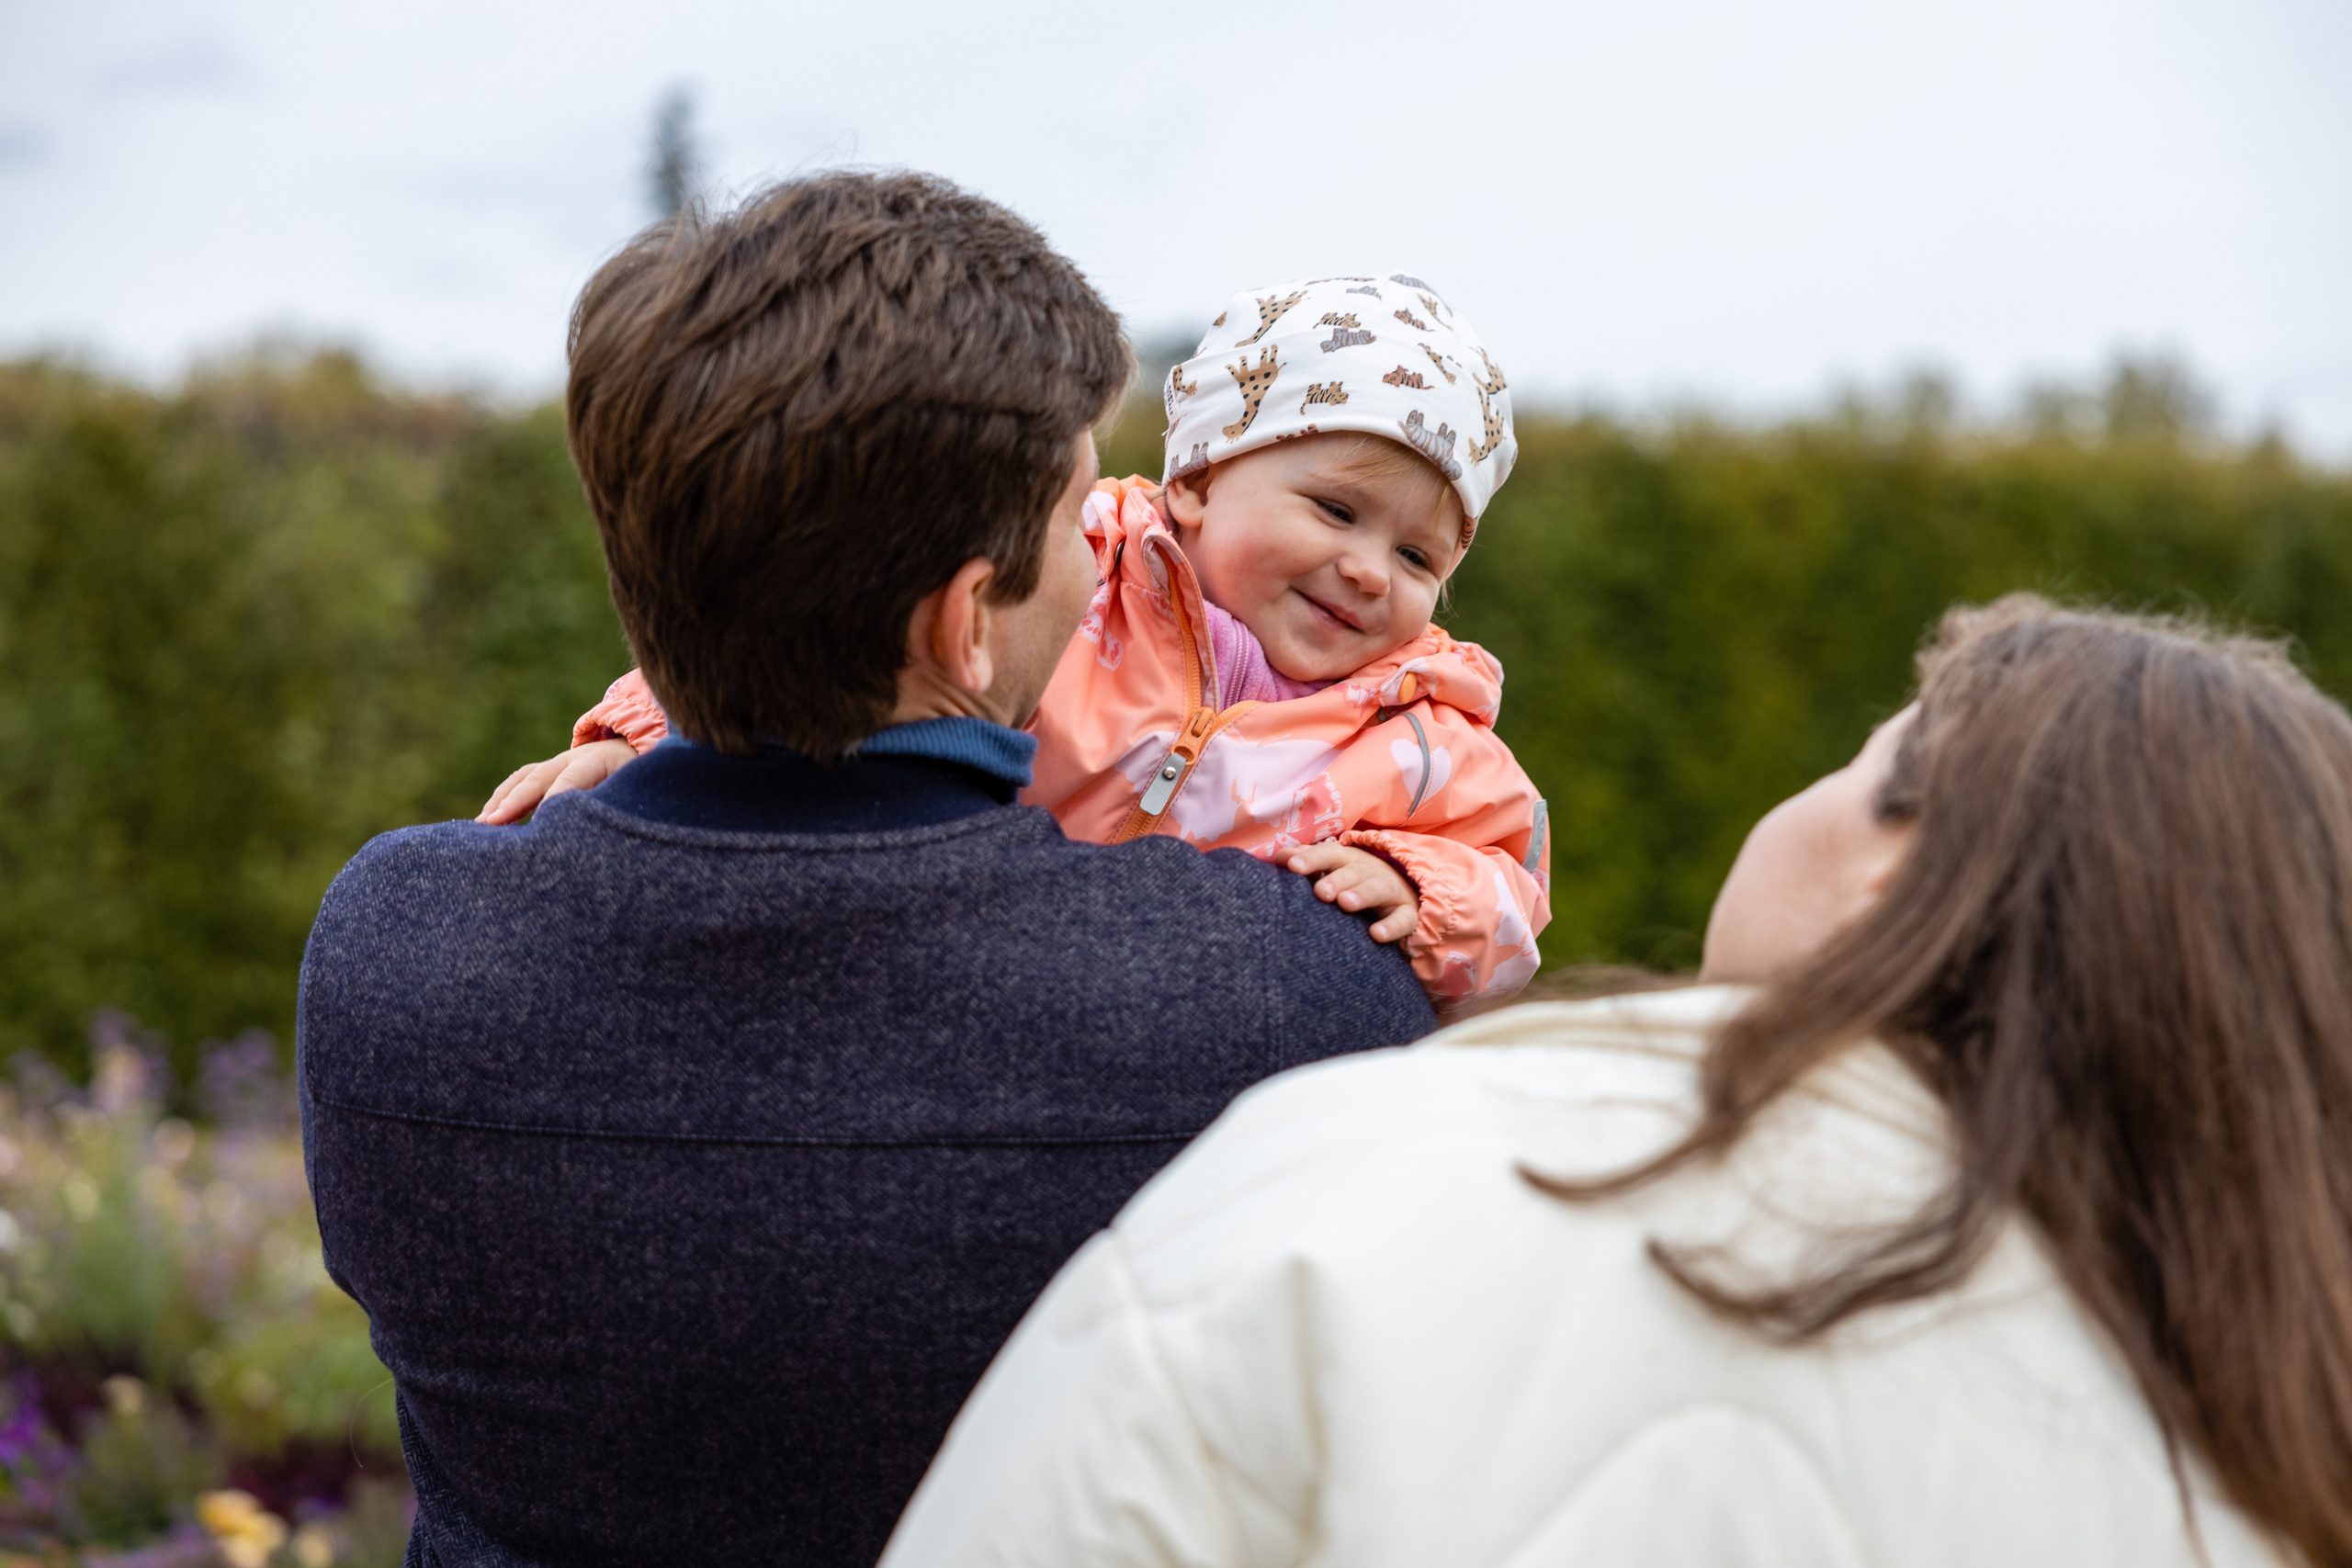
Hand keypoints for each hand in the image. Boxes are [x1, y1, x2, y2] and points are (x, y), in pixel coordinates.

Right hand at [476, 740, 637, 824]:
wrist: (645, 756)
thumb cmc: (646, 785)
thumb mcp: (643, 794)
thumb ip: (625, 809)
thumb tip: (615, 842)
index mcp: (603, 760)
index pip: (575, 776)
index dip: (557, 796)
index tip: (541, 820)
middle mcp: (577, 758)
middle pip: (541, 775)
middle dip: (516, 799)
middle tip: (491, 824)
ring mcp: (561, 763)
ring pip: (526, 778)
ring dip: (502, 800)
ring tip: (482, 825)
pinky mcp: (552, 775)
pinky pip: (523, 783)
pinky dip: (505, 801)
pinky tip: (489, 822)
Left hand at [1285, 842, 1420, 943]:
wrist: (1404, 897)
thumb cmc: (1356, 884)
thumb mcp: (1334, 871)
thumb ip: (1307, 864)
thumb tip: (1279, 857)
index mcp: (1348, 860)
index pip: (1329, 854)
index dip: (1311, 859)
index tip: (1291, 866)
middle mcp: (1370, 871)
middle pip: (1354, 871)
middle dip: (1337, 879)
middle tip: (1320, 891)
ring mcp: (1391, 891)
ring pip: (1379, 889)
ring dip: (1363, 894)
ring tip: (1346, 903)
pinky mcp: (1407, 914)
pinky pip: (1403, 919)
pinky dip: (1392, 926)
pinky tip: (1376, 935)